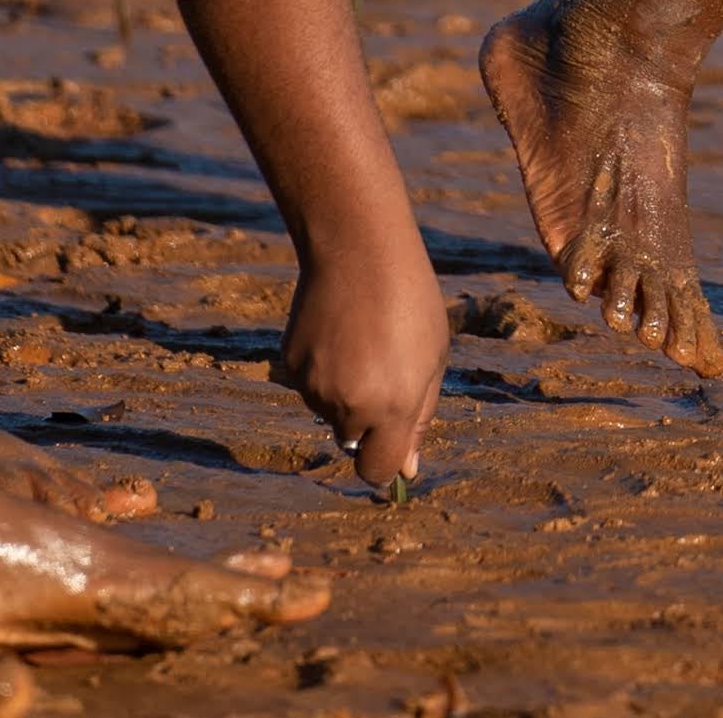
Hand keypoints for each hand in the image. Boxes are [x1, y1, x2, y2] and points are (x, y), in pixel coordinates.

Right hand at [270, 220, 449, 492]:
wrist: (359, 249)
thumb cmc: (409, 301)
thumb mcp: (432, 358)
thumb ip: (418, 418)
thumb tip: (406, 472)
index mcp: (392, 407)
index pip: (377, 470)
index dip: (384, 463)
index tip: (391, 446)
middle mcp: (350, 405)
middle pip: (352, 441)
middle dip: (366, 422)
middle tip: (380, 369)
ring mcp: (314, 386)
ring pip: (328, 411)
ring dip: (343, 390)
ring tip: (360, 339)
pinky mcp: (290, 364)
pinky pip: (309, 384)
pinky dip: (322, 367)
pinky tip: (337, 330)